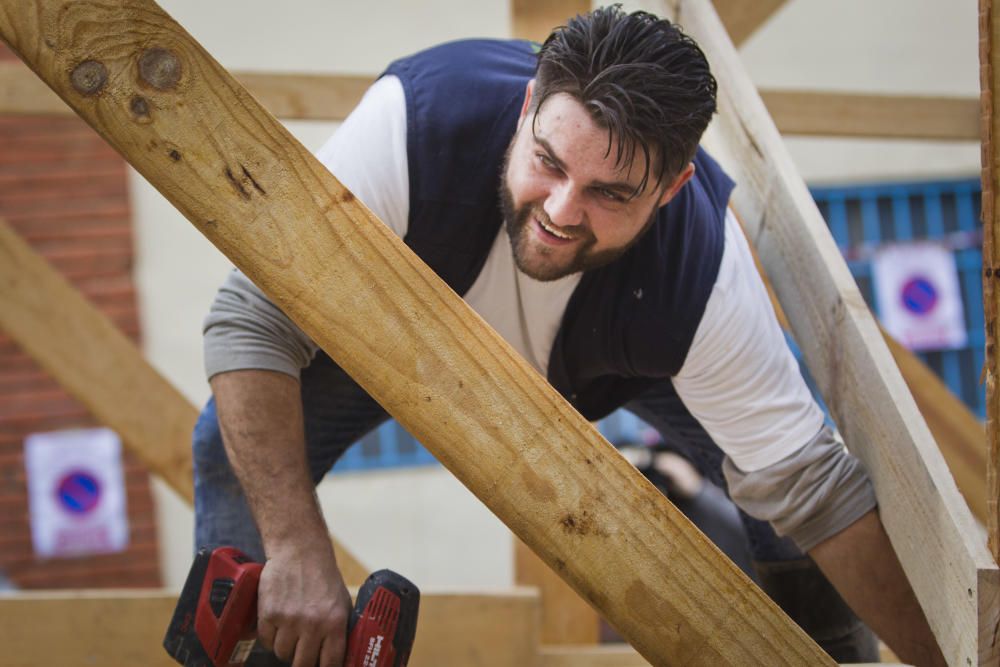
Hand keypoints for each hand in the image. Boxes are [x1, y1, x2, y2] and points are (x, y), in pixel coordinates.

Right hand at [256, 543, 352, 666]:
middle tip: (303, 654)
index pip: (330, 663)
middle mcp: (312, 624)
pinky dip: (270, 637)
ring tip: (291, 632)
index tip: (321, 666)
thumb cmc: (323, 577)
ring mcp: (289, 620)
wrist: (299, 550)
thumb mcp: (342, 602)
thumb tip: (340, 657)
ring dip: (286, 648)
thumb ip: (340, 630)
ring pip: (282, 654)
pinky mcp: (269, 613)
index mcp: (335, 622)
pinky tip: (278, 624)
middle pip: (303, 664)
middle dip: (303, 662)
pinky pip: (266, 641)